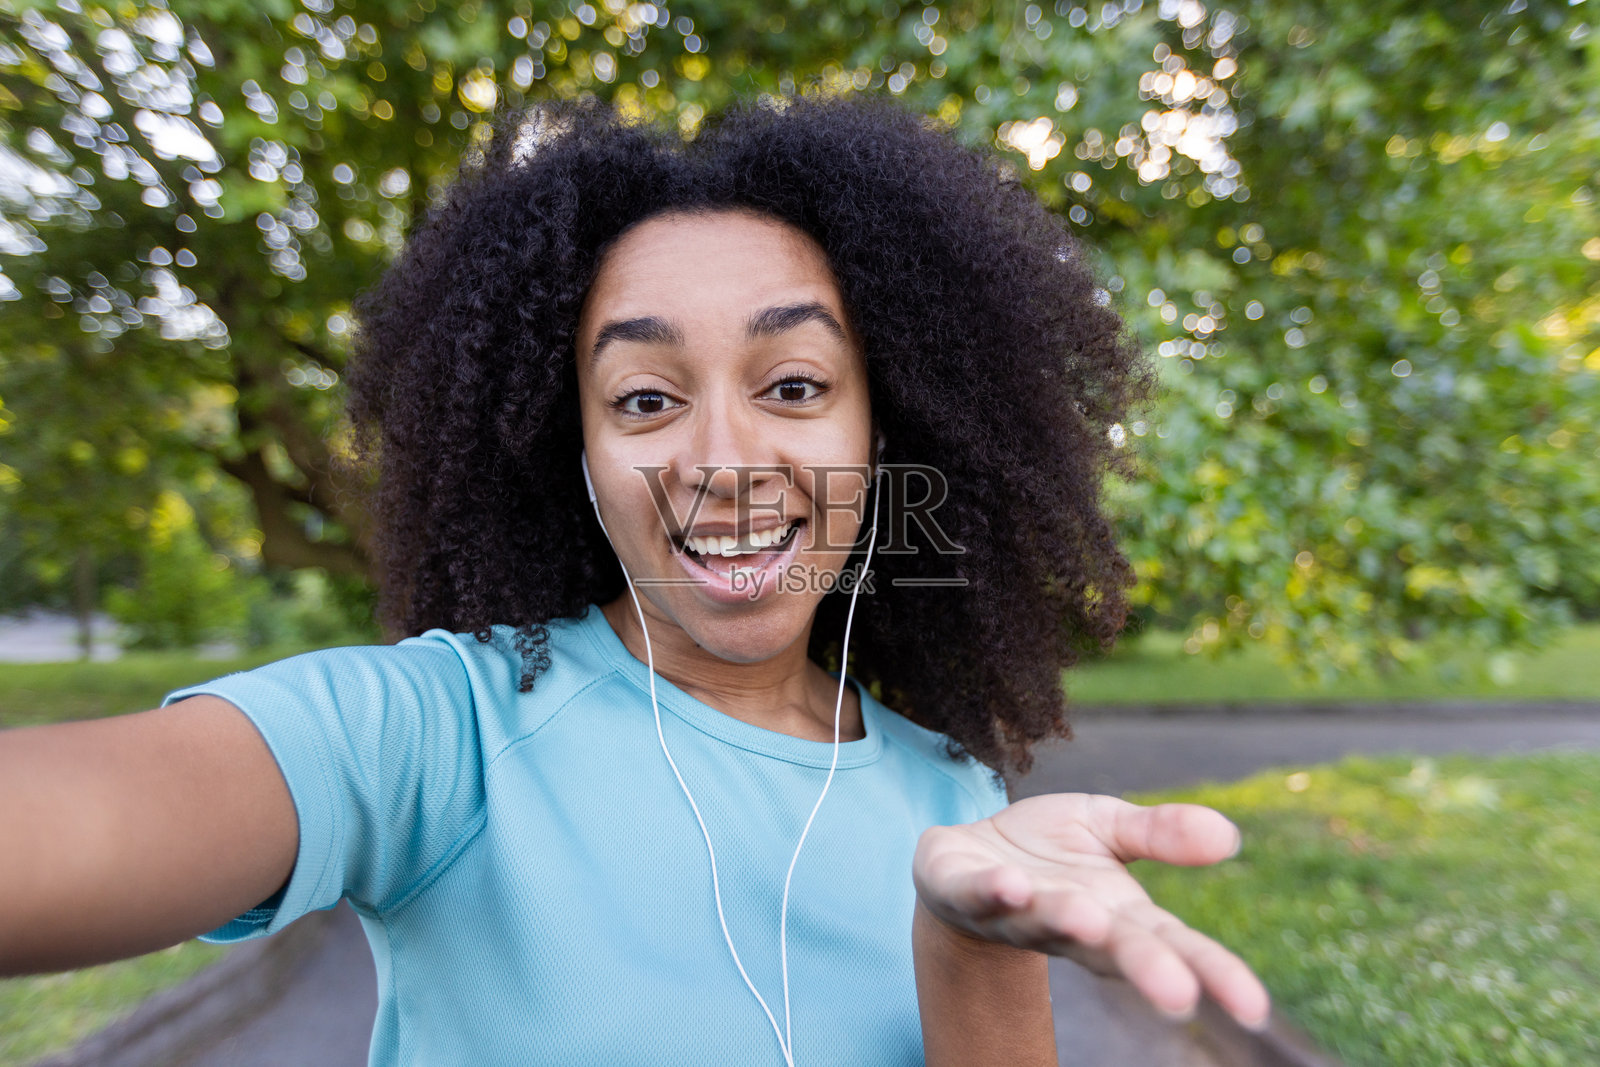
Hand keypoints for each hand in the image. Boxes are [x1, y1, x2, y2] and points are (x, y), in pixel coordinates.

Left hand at [912, 792, 1270, 1029]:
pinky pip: (979, 895)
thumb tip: (1229, 835)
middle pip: (1115, 950)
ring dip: (1067, 922)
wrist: (969, 852)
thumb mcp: (1109, 827)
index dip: (1213, 974)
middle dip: (1145, 970)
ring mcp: (1017, 913)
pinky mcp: (965, 891)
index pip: (1174, 946)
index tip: (1252, 1007)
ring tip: (1088, 918)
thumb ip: (1162, 833)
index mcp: (1117, 914)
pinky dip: (995, 893)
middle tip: (1179, 994)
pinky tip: (1012, 887)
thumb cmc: (1050, 849)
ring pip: (1046, 924)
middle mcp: (1071, 925)